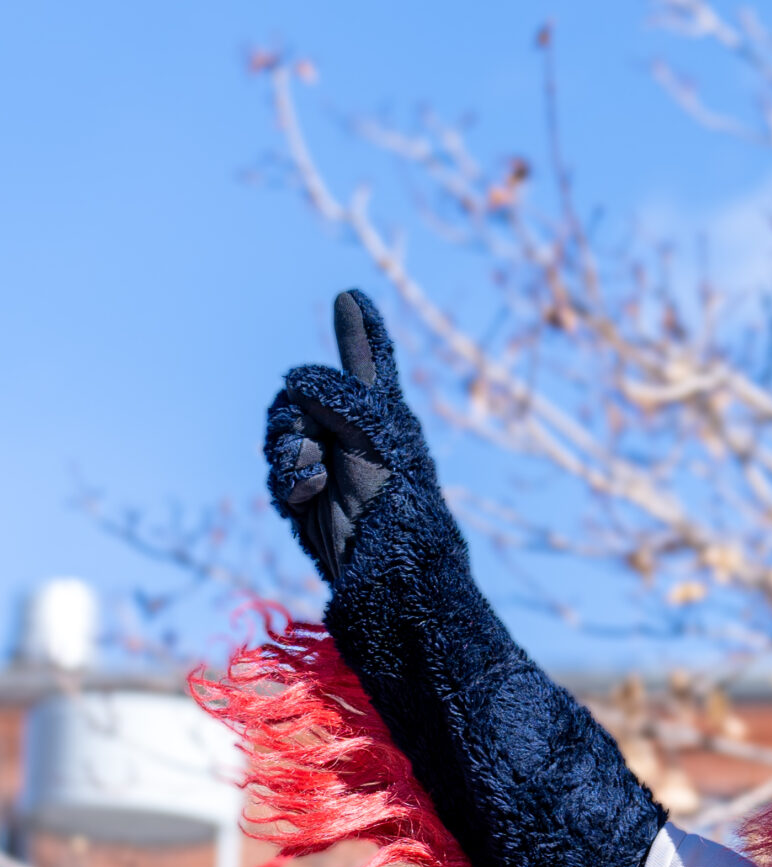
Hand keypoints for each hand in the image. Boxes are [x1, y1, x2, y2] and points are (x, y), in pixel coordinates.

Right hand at [265, 290, 434, 583]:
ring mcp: (326, 459)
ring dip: (288, 452)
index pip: (367, 363)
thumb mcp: (372, 437)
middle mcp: (350, 430)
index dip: (359, 331)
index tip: (351, 297)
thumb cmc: (393, 498)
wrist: (384, 563)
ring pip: (279, 432)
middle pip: (296, 397)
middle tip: (315, 447)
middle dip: (294, 418)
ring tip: (316, 477)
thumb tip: (298, 377)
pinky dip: (287, 480)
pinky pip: (276, 470)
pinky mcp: (307, 491)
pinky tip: (311, 494)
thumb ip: (339, 396)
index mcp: (379, 413)